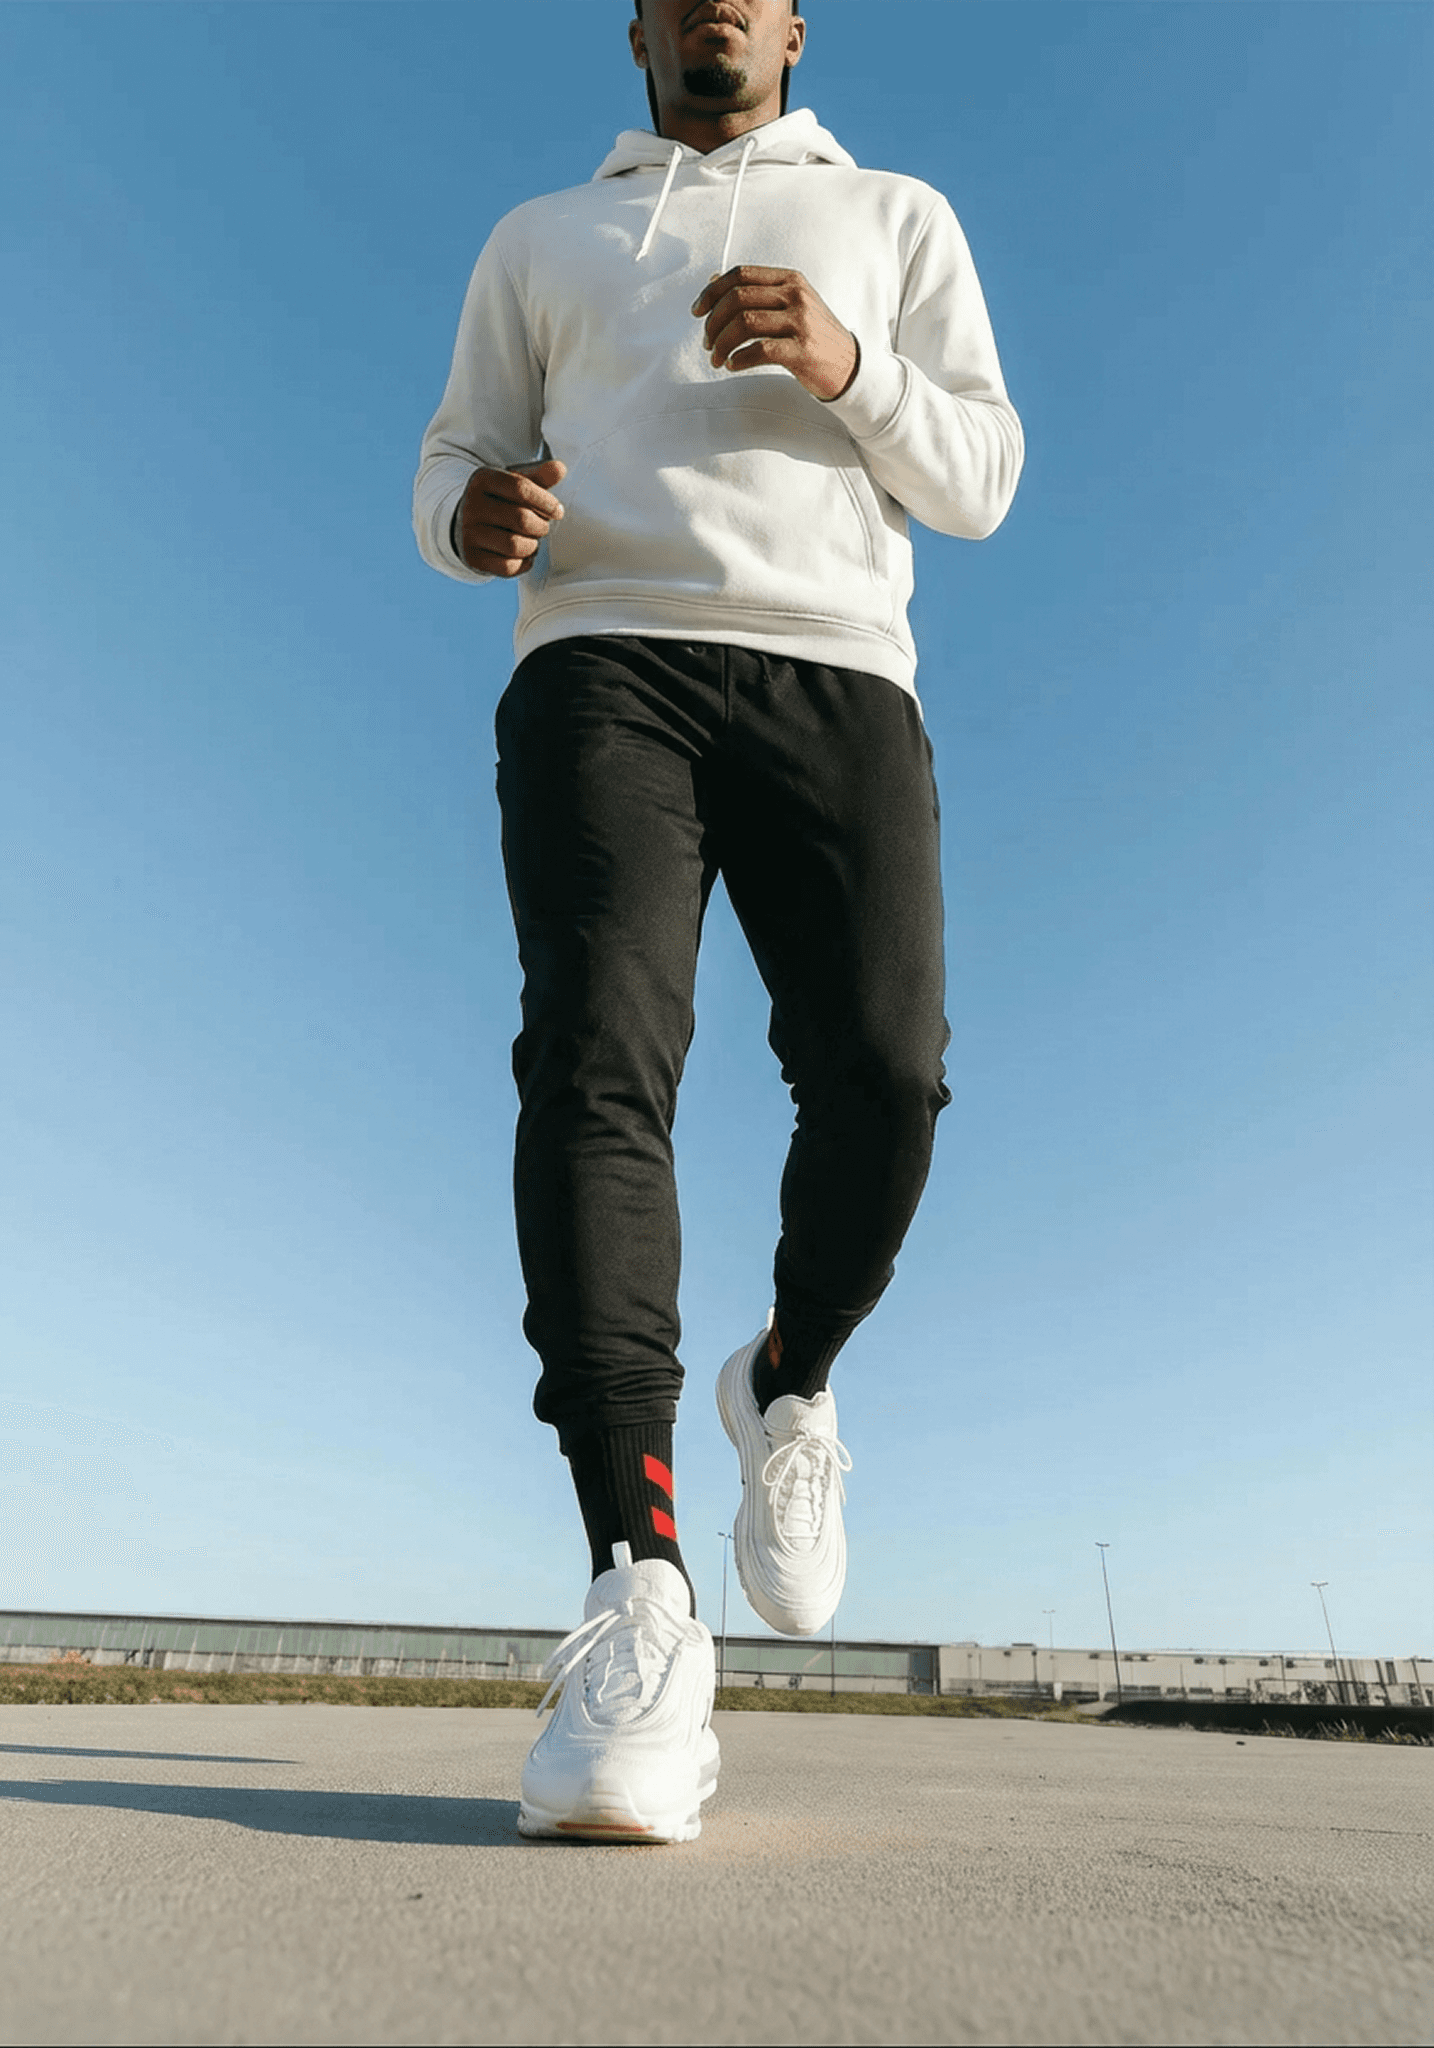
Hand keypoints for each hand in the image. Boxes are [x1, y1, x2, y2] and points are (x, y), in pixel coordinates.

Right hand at [456, 459, 566, 576]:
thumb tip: (560, 468)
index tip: (557, 511)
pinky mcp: (472, 557)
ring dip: (533, 546)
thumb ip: (540, 477)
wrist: (471, 523)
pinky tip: (524, 554)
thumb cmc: (502, 501)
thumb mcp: (518, 483)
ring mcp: (469, 533)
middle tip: (542, 526)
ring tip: (532, 539)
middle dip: (541, 526)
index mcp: (483, 479)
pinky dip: (524, 563)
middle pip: (521, 519)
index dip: (545, 501)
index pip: (520, 488)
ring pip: (515, 546)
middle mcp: (471, 505)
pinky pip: (508, 567)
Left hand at [691, 265, 858, 401]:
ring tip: (717, 358)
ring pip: (745, 323)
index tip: (697, 311)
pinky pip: (761, 350)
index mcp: (790, 279)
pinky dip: (740, 358)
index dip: (712, 292)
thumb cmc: (815, 336)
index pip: (741, 275)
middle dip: (713, 322)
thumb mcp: (790, 305)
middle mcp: (795, 295)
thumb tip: (714, 280)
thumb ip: (756, 293)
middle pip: (738, 298)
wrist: (850, 366)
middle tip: (707, 342)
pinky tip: (733, 365)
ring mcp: (801, 322)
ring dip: (722, 343)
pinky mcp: (803, 350)